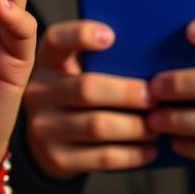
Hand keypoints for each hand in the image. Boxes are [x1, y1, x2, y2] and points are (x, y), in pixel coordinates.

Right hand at [22, 21, 155, 180]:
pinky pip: (102, 157)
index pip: (56, 40)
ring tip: (156, 126)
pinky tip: (150, 149)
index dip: (81, 35)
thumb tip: (149, 61)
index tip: (111, 37)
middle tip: (154, 97)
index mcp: (47, 62)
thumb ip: (100, 61)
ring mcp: (44, 127)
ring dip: (135, 127)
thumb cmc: (75, 97)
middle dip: (126, 93)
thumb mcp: (73, 72)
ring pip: (98, 126)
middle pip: (86, 88)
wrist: (46, 142)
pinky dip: (132, 154)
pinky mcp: (57, 158)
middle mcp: (38, 92)